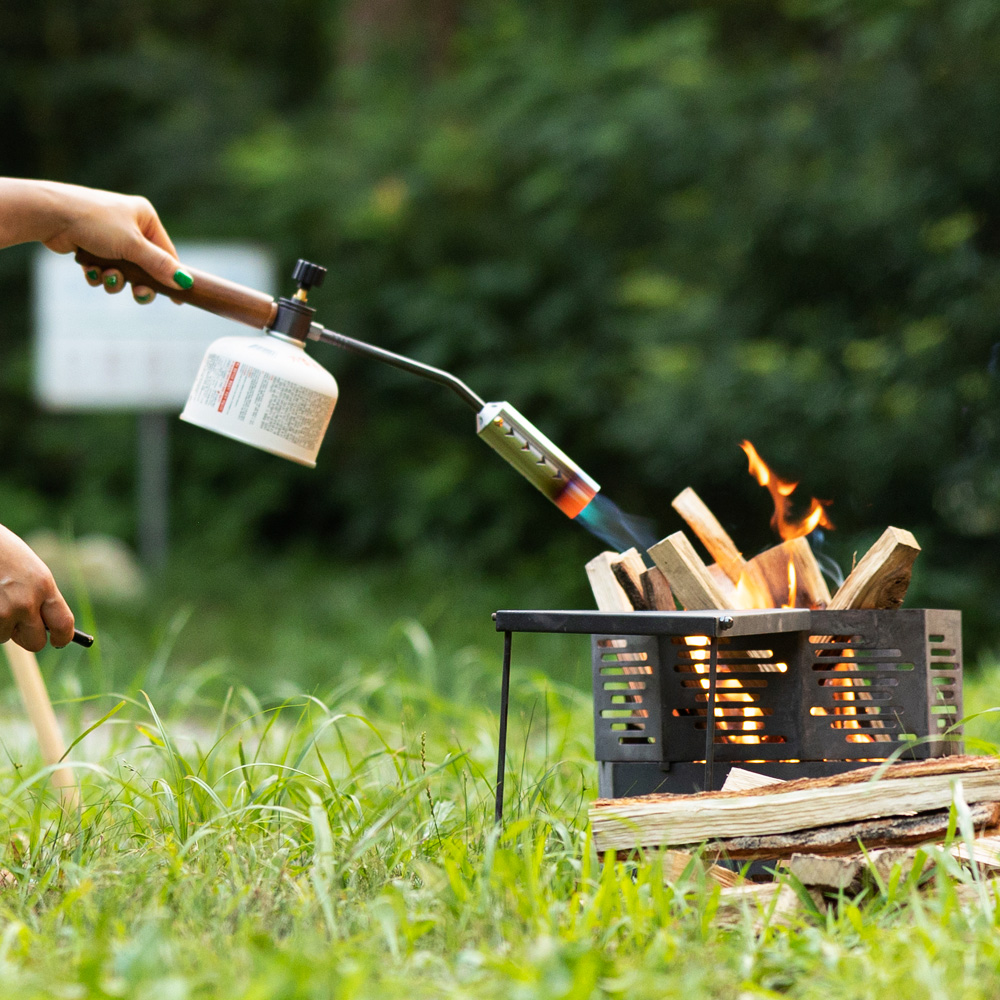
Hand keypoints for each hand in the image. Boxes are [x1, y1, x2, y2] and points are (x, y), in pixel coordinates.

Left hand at [0, 178, 189, 304]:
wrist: (50, 214)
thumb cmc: (94, 222)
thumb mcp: (133, 246)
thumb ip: (159, 265)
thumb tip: (184, 281)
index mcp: (144, 217)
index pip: (167, 252)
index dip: (172, 276)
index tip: (178, 298)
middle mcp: (129, 225)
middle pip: (145, 266)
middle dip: (139, 282)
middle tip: (138, 294)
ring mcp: (109, 236)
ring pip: (124, 271)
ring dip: (115, 279)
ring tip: (106, 277)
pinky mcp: (91, 245)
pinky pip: (104, 269)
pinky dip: (99, 274)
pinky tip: (91, 271)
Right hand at [0, 525, 74, 650]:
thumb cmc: (3, 553)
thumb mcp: (31, 571)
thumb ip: (41, 596)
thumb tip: (48, 627)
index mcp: (44, 586)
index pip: (64, 625)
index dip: (63, 638)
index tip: (59, 641)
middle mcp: (25, 602)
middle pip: (35, 642)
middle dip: (27, 637)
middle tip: (20, 627)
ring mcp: (2, 611)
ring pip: (5, 636)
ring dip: (2, 625)